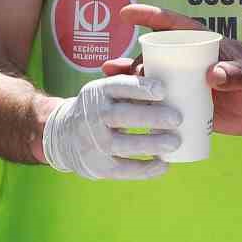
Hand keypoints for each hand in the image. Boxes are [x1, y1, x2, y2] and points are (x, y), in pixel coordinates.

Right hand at [41, 75, 180, 180]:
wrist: (64, 135)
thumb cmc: (100, 108)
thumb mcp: (107, 89)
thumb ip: (131, 79)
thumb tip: (156, 72)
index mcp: (98, 92)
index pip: (118, 86)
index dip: (140, 88)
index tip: (163, 90)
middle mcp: (93, 115)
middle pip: (120, 115)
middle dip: (150, 117)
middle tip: (177, 118)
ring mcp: (93, 142)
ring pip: (121, 144)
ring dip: (150, 144)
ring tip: (174, 143)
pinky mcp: (98, 166)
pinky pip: (122, 169)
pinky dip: (144, 169)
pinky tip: (163, 165)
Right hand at [116, 4, 241, 140]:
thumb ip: (237, 74)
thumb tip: (213, 75)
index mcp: (205, 44)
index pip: (175, 25)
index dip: (151, 16)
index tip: (126, 13)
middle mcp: (190, 60)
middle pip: (157, 55)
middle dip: (136, 59)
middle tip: (125, 72)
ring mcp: (186, 81)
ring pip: (153, 77)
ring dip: (130, 80)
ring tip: (111, 85)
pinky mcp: (184, 103)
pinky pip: (159, 100)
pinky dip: (140, 102)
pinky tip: (122, 108)